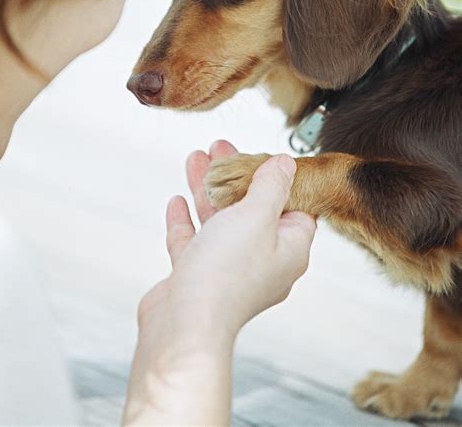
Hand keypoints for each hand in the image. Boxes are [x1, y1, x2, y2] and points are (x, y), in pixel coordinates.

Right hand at [165, 143, 315, 334]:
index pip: (293, 207)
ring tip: (196, 158)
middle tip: (220, 147)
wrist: (185, 324)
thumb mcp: (257, 215)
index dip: (279, 179)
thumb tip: (287, 164)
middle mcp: (262, 261)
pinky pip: (194, 243)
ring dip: (207, 190)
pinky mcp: (198, 279)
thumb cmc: (227, 272)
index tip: (261, 157)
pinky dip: (187, 221)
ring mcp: (229, 271)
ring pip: (220, 222)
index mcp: (288, 249)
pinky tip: (177, 201)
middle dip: (235, 177)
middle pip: (252, 209)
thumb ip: (272, 186)